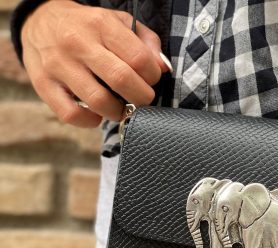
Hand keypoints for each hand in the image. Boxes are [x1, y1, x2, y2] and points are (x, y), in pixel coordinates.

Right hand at [20, 0, 171, 126]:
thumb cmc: (89, 28)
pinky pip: (71, 114)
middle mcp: (78, 43)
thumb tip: (162, 68)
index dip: (152, 76)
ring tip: (122, 108)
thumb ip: (145, 42)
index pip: (139, 58)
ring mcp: (59, 65)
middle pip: (122, 80)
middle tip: (142, 99)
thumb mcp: (118, 22)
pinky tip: (97, 115)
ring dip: (119, 112)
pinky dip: (90, 121)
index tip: (150, 80)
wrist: (40, 21)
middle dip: (141, 98)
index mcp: (101, 25)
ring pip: (98, 101)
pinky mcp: (44, 85)